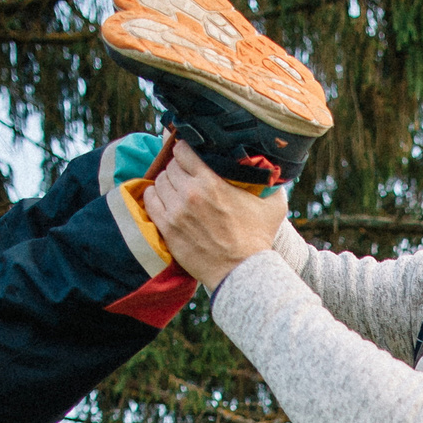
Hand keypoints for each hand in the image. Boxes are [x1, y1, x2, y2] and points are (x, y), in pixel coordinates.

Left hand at [142, 138, 288, 289]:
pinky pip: (150, 200)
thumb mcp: (273, 206)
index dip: (186, 150)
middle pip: (170, 166)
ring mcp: (176, 212)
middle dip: (178, 168)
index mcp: (212, 182)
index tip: (190, 156)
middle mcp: (191, 193)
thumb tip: (270, 167)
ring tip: (176, 189)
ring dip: (167, 183)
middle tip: (186, 176)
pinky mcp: (167, 228)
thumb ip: (270, 182)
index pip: (183, 150)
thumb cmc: (258, 239)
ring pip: (159, 181)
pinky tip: (164, 200)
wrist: (242, 272)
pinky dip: (154, 196)